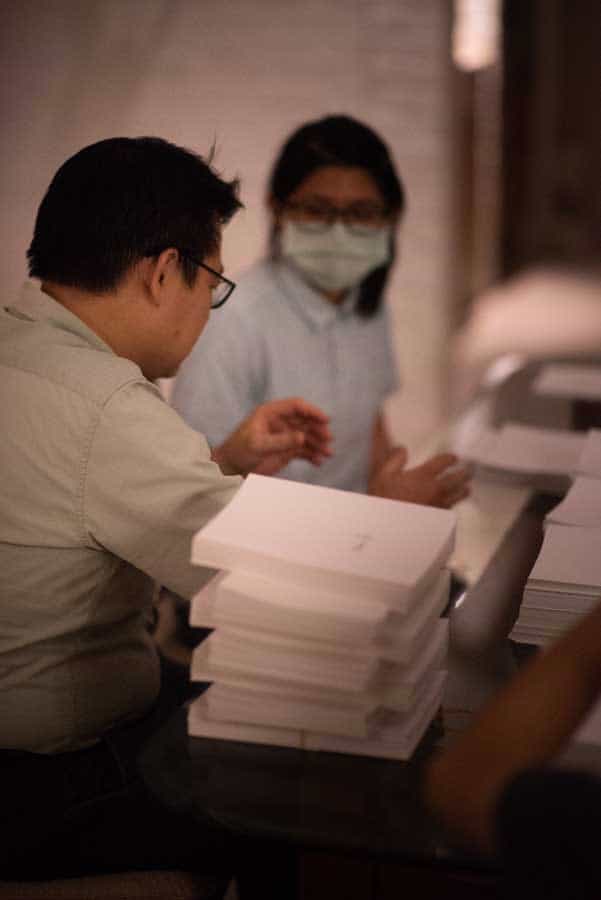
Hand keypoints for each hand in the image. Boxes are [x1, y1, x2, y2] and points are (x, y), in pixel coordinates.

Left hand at [212, 397, 331, 476]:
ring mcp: (284, 436)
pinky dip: (312, 455)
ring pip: (307, 436)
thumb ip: (280, 441)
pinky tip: (319, 461)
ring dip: (318, 443)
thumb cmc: (239, 451)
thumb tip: (302, 437)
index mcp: (271, 413)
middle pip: (305, 421)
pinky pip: (304, 450)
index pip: (296, 406)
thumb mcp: (258, 445)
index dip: (312, 411)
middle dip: (318, 429)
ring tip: (327, 453)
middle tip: (328, 439)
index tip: (325, 419)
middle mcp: (280, 422)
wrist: (231, 468)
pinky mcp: (286, 450)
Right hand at [369, 447, 470, 507]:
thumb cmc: (385, 500)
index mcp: (424, 475)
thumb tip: (402, 450)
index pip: (444, 462)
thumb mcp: (384, 475)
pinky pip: (451, 508)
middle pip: (457, 478)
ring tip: (467, 488)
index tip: (453, 458)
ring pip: (459, 495)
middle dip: (464, 473)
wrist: (388, 526)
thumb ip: (395, 460)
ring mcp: (439, 504)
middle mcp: (436, 489)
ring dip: (464, 489)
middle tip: (468, 471)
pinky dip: (454, 504)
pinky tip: (453, 505)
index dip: (451, 458)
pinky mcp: (438, 517)